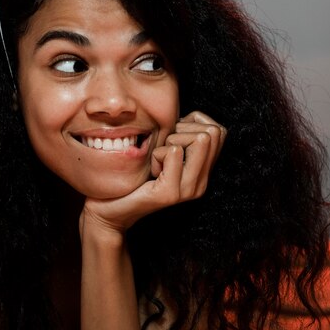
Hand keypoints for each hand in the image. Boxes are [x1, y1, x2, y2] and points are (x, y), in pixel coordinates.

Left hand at [81, 111, 225, 233]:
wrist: (110, 213)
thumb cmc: (132, 178)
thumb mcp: (161, 153)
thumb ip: (179, 137)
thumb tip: (194, 116)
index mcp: (202, 174)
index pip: (219, 131)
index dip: (193, 124)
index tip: (170, 139)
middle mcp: (200, 183)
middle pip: (210, 133)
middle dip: (182, 131)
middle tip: (161, 150)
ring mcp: (188, 190)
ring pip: (198, 139)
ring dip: (170, 141)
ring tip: (156, 161)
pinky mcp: (170, 192)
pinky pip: (173, 152)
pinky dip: (156, 153)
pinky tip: (149, 170)